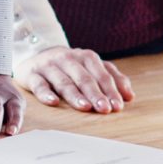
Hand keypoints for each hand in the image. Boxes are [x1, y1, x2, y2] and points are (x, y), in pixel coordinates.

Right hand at [18, 47, 135, 113]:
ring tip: (85, 107)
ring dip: (75, 95)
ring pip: (63, 81)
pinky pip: (39, 84)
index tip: (117, 106)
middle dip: (95, 94)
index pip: (102, 75)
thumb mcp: (92, 68)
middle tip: (104, 109)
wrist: (37, 54)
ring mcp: (49, 66)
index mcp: (86, 57)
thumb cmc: (70, 66)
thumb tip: (129, 96)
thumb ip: (112, 79)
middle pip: (84, 78)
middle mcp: (68, 59)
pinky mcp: (32, 74)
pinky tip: (53, 103)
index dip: (110, 90)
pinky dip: (46, 93)